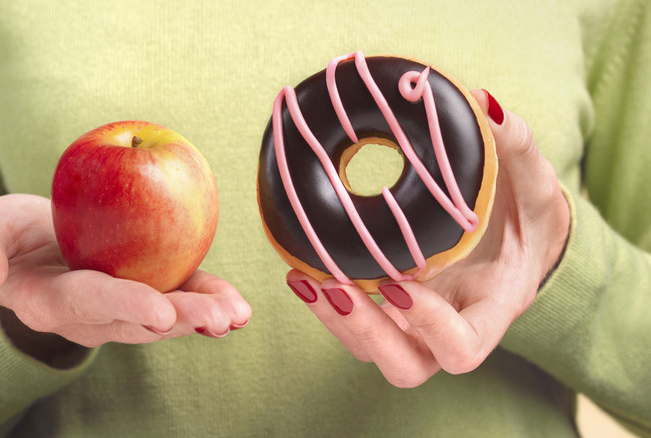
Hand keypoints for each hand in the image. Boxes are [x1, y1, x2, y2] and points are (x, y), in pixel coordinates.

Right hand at [0, 194, 250, 354]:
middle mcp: (93, 316)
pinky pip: (179, 296)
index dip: (125, 305)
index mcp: (52, 301)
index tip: (159, 311)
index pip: (91, 302)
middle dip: (181, 320)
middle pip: (139, 319)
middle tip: (218, 319)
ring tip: (237, 315)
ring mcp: (123, 308)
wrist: (33, 246)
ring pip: (166, 316)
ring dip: (203, 316)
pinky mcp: (148, 290)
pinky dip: (207, 298)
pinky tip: (238, 305)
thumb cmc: (5, 239)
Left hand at [286, 89, 569, 386]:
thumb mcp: (535, 179)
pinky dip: (326, 303)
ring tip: (303, 277)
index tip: (401, 281)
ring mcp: (417, 325)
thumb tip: (481, 101)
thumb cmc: (528, 213)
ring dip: (335, 321)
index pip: (463, 347)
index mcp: (491, 308)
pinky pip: (355, 322)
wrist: (517, 237)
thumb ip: (515, 144)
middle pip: (405, 365)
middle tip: (336, 286)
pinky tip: (299, 268)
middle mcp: (451, 326)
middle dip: (366, 332)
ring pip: (370, 351)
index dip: (430, 327)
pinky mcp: (392, 311)